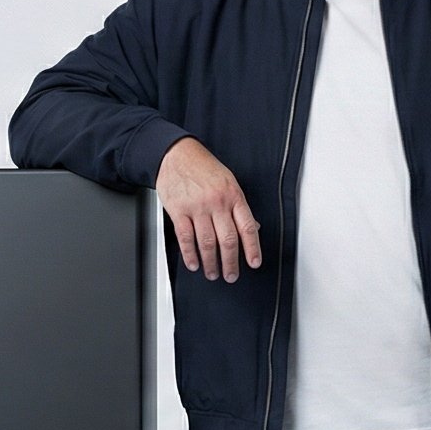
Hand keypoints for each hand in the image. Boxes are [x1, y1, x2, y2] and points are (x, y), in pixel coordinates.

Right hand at [155, 137, 262, 281]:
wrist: (176, 154)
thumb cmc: (203, 167)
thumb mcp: (228, 182)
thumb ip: (239, 206)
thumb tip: (252, 227)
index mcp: (233, 195)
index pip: (247, 227)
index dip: (252, 248)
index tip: (254, 263)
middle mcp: (217, 202)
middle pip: (228, 240)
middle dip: (231, 262)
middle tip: (231, 275)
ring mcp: (197, 207)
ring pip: (207, 243)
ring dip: (211, 263)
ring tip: (212, 273)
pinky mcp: (178, 210)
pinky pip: (186, 238)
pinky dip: (190, 254)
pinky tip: (194, 263)